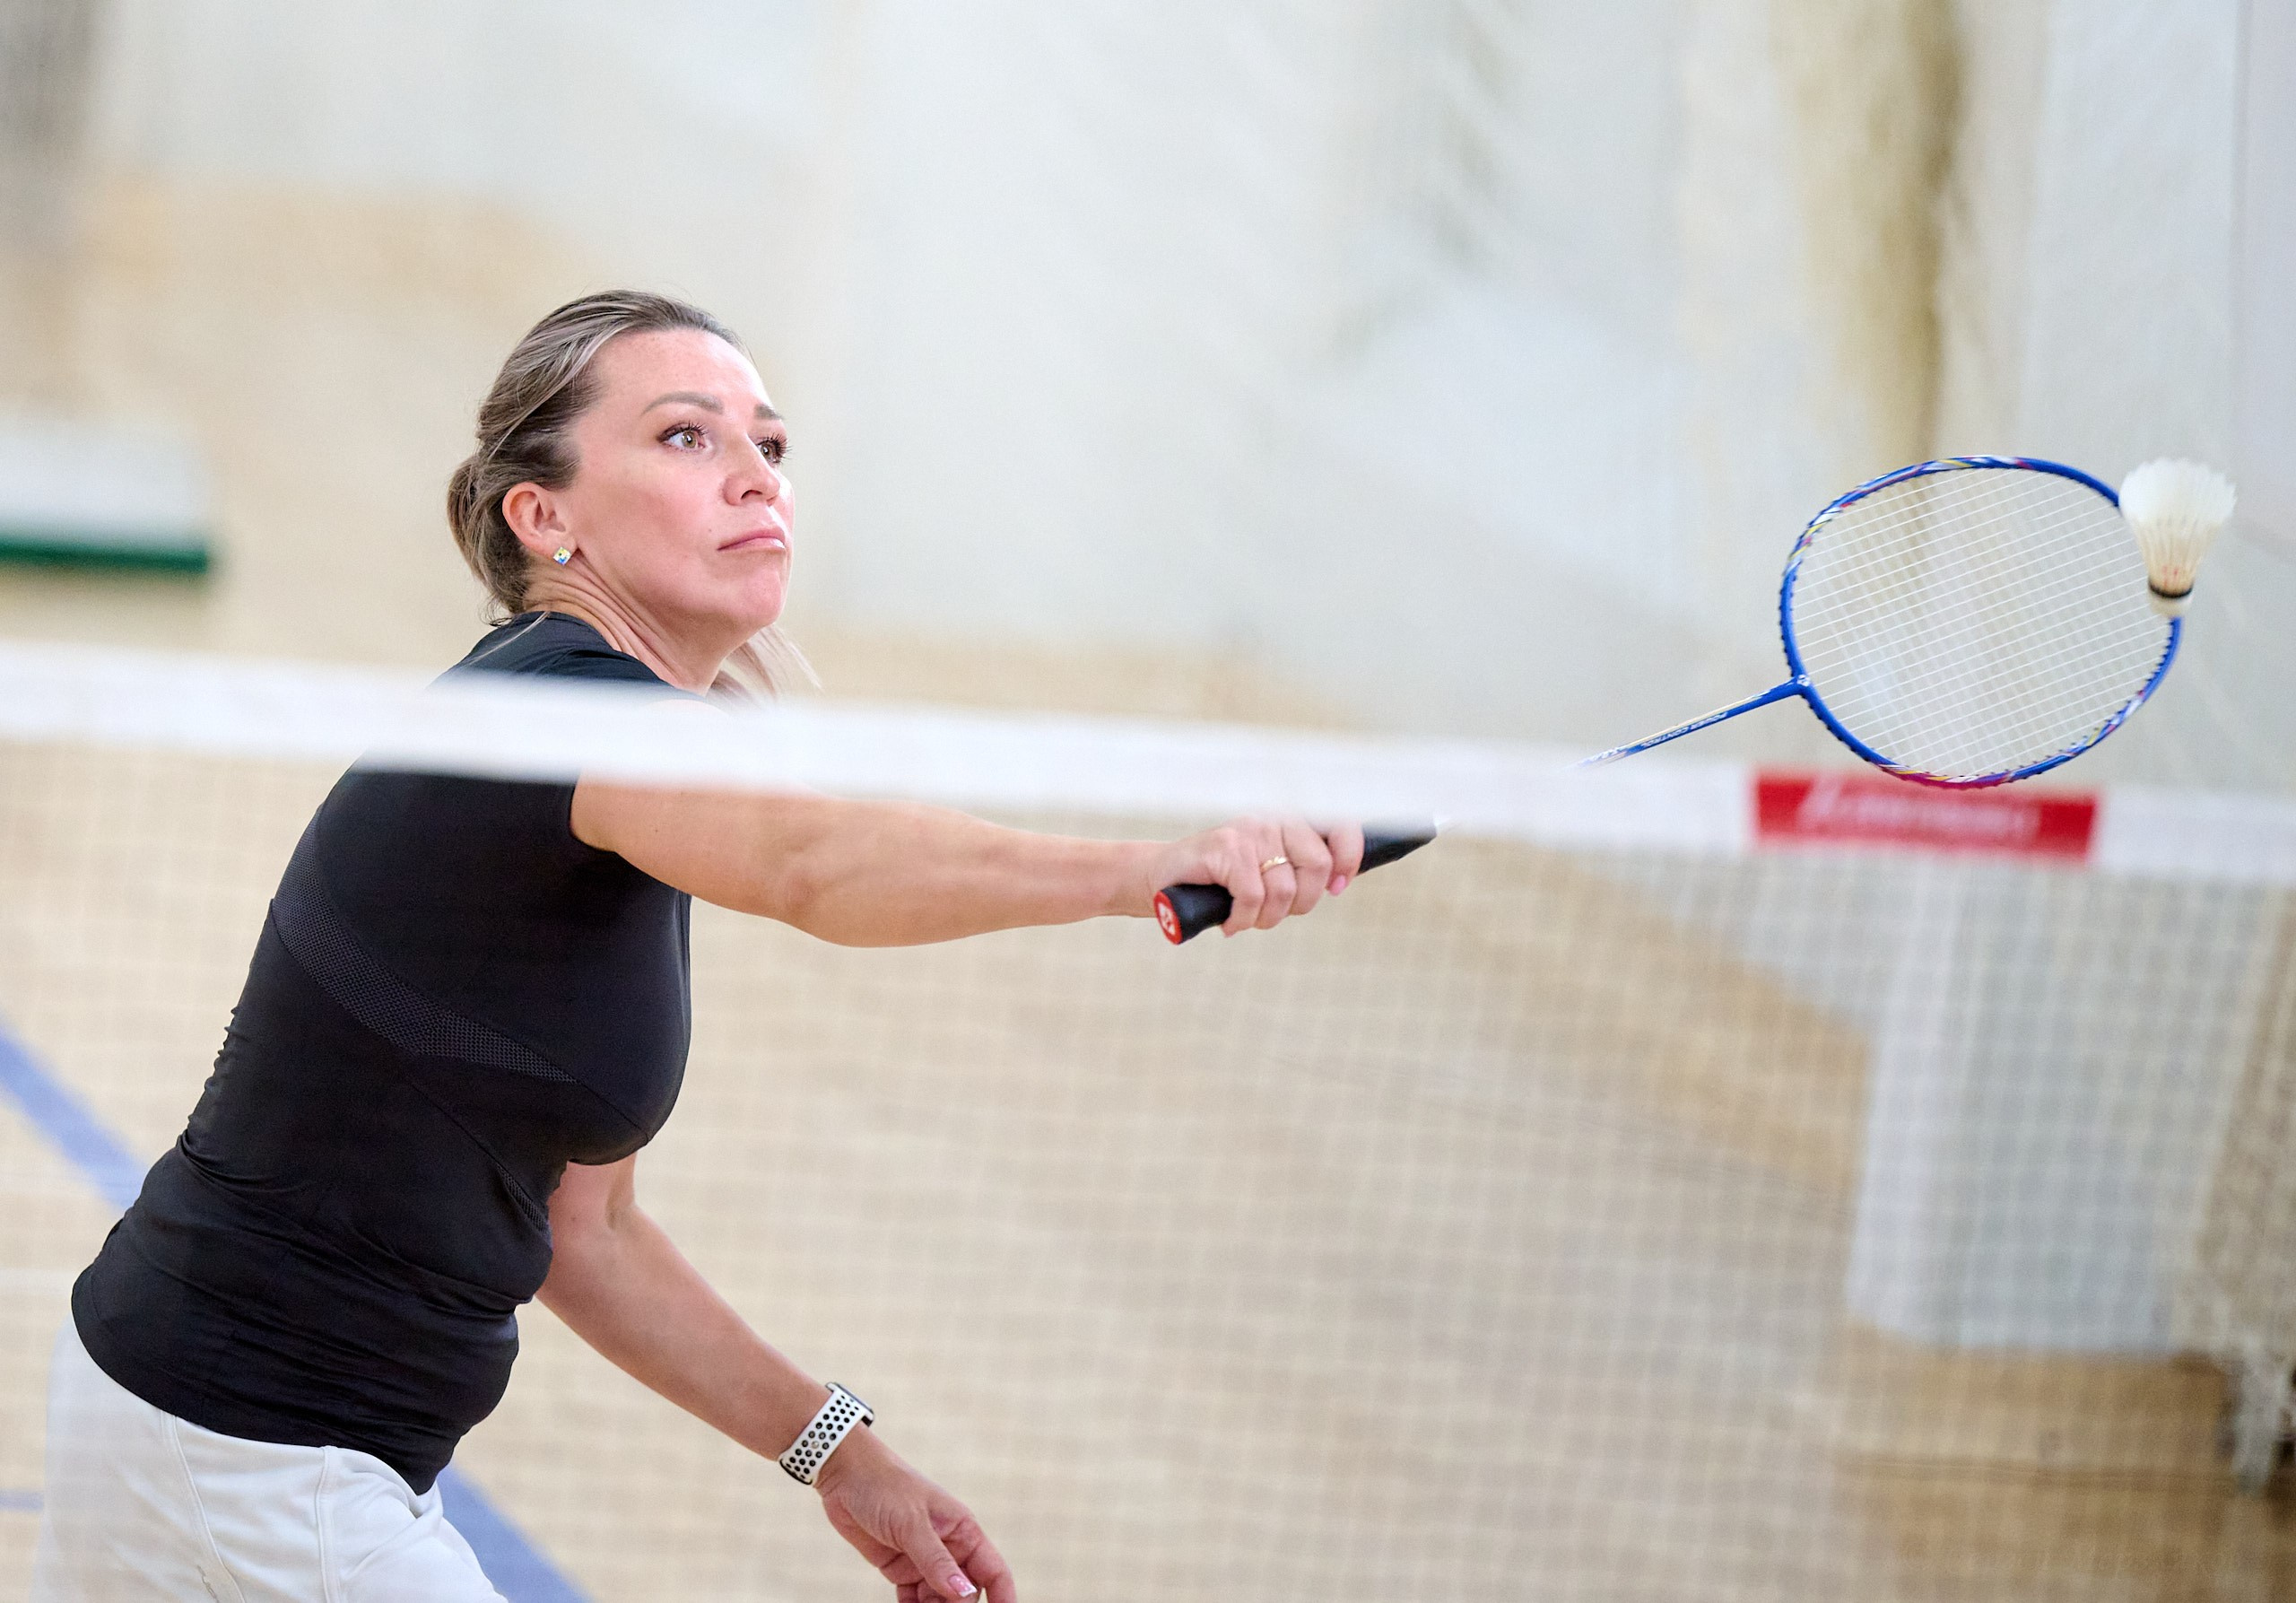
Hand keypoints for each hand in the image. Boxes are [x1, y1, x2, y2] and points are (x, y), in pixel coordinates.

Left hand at [815, 1427, 1016, 1602]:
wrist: (844, 1474)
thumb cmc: (884, 1485)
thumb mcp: (911, 1523)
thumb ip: (935, 1560)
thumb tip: (962, 1593)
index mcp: (963, 1530)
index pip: (993, 1571)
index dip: (1003, 1598)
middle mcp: (948, 1547)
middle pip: (966, 1592)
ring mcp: (923, 1559)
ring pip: (939, 1600)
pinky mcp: (900, 1568)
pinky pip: (913, 1600)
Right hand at [1144, 817, 1365, 935]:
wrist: (1162, 877)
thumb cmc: (1221, 879)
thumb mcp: (1267, 868)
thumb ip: (1300, 867)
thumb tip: (1341, 879)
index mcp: (1289, 819)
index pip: (1342, 826)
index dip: (1348, 860)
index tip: (1338, 887)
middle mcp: (1273, 817)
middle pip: (1318, 865)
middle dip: (1300, 903)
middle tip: (1273, 913)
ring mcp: (1249, 830)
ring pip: (1284, 890)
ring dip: (1266, 919)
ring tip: (1245, 918)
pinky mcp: (1226, 848)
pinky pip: (1253, 898)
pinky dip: (1242, 920)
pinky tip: (1228, 921)